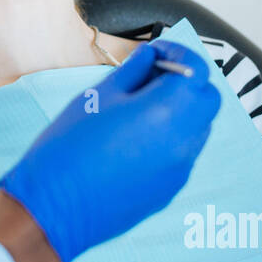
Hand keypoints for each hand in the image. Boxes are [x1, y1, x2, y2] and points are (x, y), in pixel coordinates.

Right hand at [0, 40, 220, 261]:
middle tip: (152, 78)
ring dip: (181, 111)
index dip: (178, 55)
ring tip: (141, 110)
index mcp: (167, 110)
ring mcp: (180, 168)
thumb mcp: (97, 97)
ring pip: (198, 128)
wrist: (54, 207)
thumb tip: (149, 58)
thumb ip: (131, 73)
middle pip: (207, 100)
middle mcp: (184, 140)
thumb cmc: (68, 147)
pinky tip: (134, 140)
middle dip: (187, 83)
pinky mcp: (170, 189)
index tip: (155, 54)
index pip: (197, 70)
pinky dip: (170, 138)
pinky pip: (182, 154)